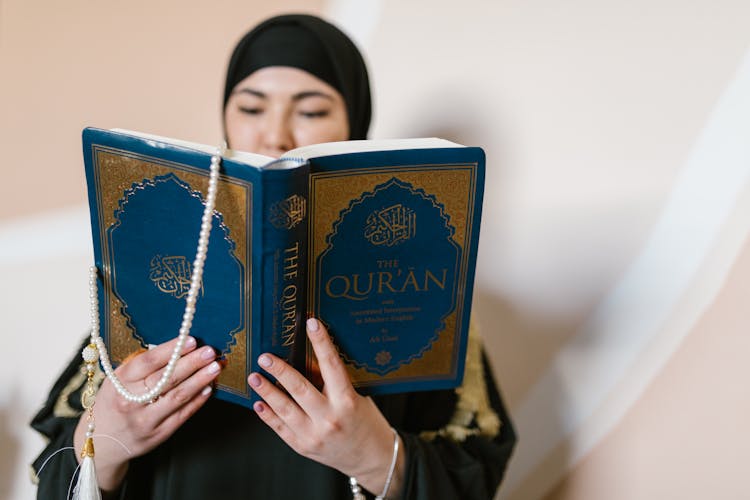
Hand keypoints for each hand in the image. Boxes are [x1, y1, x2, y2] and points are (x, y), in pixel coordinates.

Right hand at [73, 336, 220, 491]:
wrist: (101, 442)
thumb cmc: (115, 401)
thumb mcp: (118, 380)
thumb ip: (141, 365)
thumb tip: (176, 347)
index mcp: (120, 382)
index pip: (148, 362)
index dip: (172, 350)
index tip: (192, 340)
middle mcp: (132, 401)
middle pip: (166, 379)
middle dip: (191, 363)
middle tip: (210, 351)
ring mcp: (145, 420)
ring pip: (177, 397)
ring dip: (199, 380)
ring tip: (215, 367)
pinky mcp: (158, 434)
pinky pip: (182, 415)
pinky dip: (197, 400)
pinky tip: (209, 388)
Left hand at [248, 318, 404, 496]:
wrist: (371, 458)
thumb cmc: (366, 423)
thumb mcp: (356, 397)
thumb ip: (333, 383)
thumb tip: (307, 360)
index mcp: (347, 401)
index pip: (331, 365)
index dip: (321, 342)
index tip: (311, 324)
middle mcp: (329, 418)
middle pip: (300, 388)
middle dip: (280, 370)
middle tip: (265, 357)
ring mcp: (314, 435)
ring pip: (285, 409)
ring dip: (267, 391)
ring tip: (254, 377)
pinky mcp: (303, 447)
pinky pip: (280, 428)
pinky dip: (267, 415)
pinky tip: (258, 403)